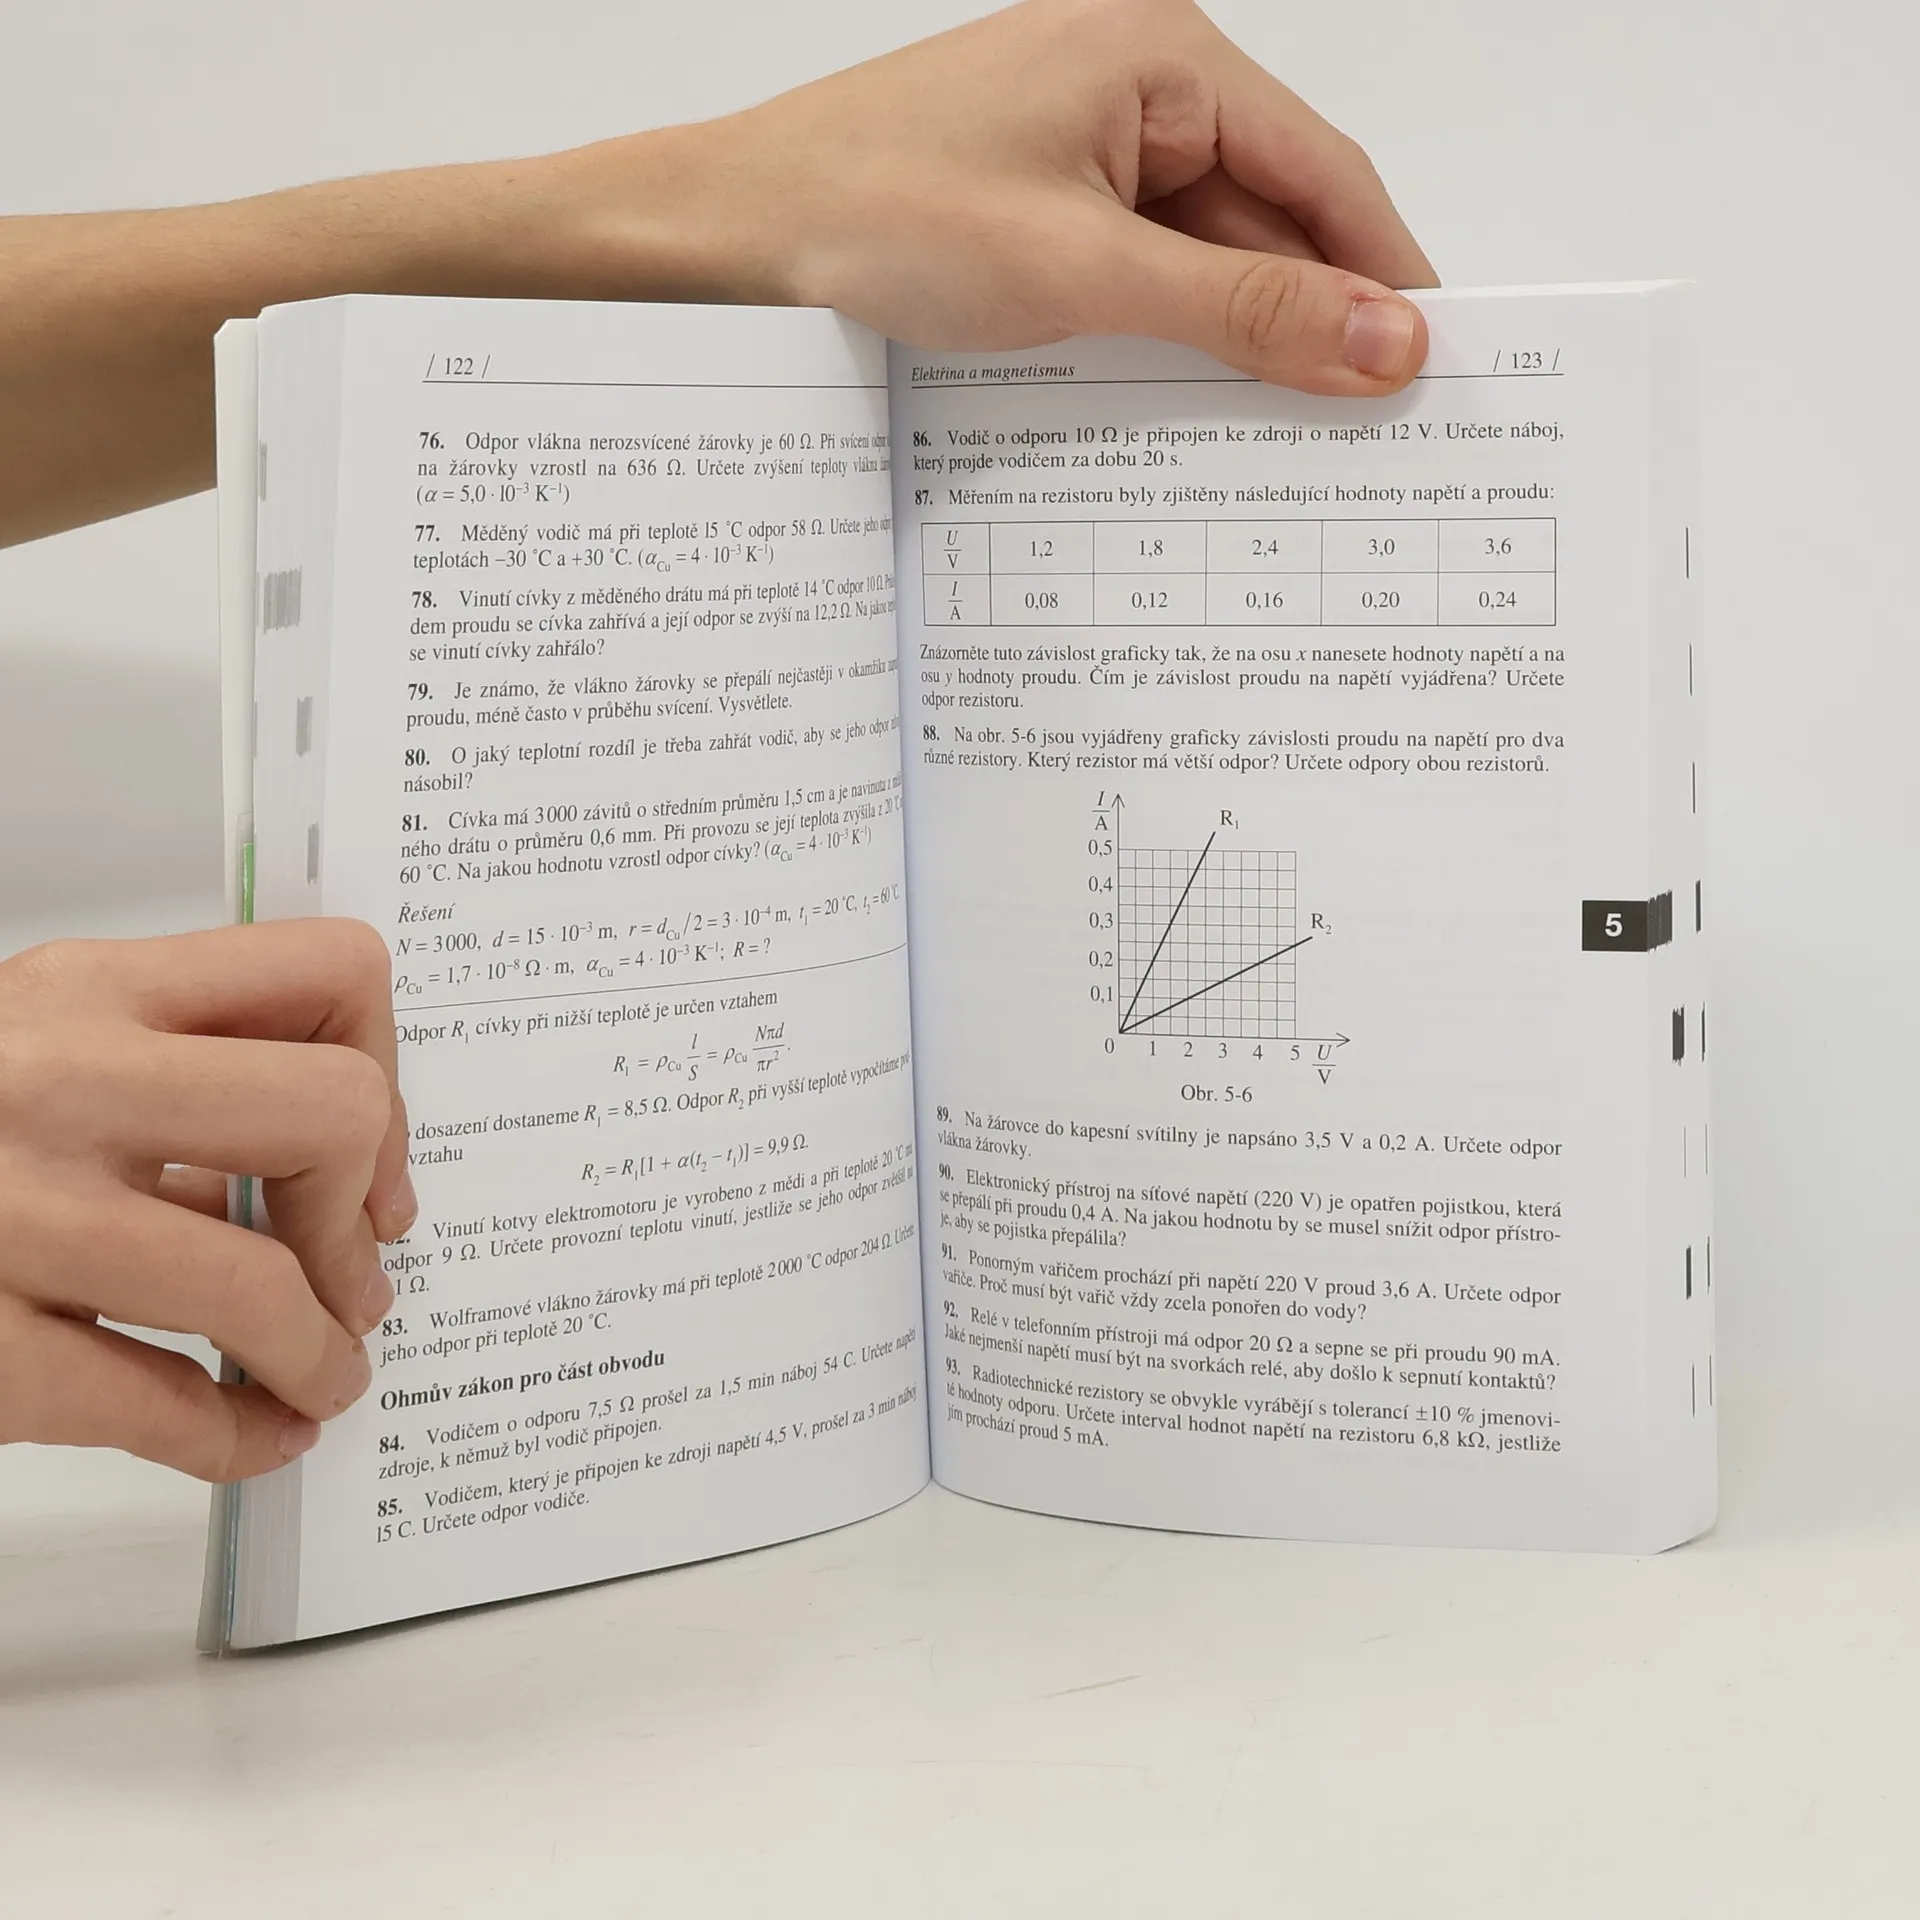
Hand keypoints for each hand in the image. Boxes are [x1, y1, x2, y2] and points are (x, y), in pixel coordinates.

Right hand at [0, 921, 414, 1480]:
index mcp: (87, 989)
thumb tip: (348, 1179)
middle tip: (353, 1274)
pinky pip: (157, 1404)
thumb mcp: (35, 1046)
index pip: (329, 969)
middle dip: (361, 1214)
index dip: (389, 1071)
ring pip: (261, 1285)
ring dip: (322, 1354)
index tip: (372, 1161)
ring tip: (323, 1376)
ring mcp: (9, 1216)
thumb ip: (172, 1077)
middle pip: (331, 1114)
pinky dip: (234, 1438)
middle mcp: (56, 1080)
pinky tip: (253, 1439)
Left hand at [1, 0, 1434, 543]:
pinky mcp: (1024, 219)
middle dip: (1309, 328)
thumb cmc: (865, 213)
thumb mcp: (1082, 274)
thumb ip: (1243, 315)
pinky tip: (1174, 422)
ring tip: (1277, 455)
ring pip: (1197, 266)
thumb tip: (1387, 344)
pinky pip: (1127, 287)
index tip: (1435, 378)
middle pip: (1267, 223)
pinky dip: (1158, 352)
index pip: (1325, 176)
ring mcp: (1071, 159)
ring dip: (1231, 352)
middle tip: (1363, 447)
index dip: (1385, 278)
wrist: (703, 245)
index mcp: (1160, 59)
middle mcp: (1126, 95)